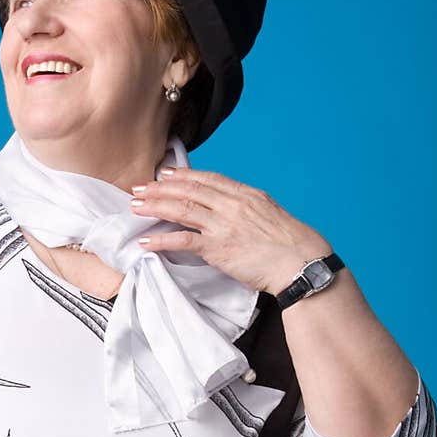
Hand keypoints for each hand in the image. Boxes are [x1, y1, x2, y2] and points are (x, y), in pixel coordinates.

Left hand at [129, 166, 334, 295]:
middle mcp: (231, 205)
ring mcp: (223, 226)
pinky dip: (161, 240)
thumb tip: (230, 207)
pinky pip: (183, 241)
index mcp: (245, 194)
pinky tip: (145, 241)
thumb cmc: (289, 242)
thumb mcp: (269, 213)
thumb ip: (246, 207)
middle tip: (138, 188)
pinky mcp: (218, 249)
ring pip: (181, 210)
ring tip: (135, 206)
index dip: (182, 176)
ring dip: (154, 207)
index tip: (164, 174)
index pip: (207, 179)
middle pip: (188, 191)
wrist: (300, 262)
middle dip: (160, 188)